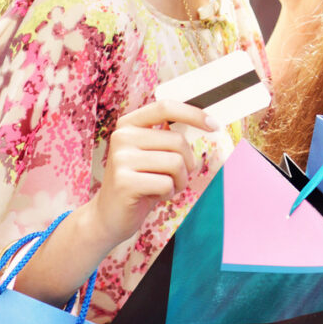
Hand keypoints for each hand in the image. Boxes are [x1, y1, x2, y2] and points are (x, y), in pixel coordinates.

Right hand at [88, 98, 211, 247]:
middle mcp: (122, 137)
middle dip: (187, 163)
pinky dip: (168, 193)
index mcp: (129, 125)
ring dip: (178, 180)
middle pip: (177, 141)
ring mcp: (121, 159)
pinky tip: (153, 196)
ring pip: (176, 163)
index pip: (165, 107)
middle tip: (175, 177)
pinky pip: (167, 183)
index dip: (193, 114)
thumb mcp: (152, 154)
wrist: (109, 216)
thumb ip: (168, 138)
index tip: (214, 125)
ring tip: (163, 187)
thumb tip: (206, 123)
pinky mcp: (124, 182)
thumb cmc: (139, 183)